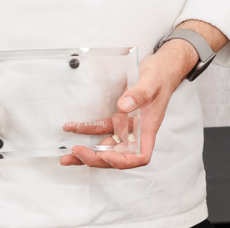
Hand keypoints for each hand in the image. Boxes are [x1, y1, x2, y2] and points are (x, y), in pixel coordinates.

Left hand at [58, 40, 193, 168]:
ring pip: (105, 146)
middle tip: (76, 153)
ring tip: (67, 155)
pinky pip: (100, 128)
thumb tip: (124, 106)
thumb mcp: (153, 82)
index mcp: (147, 129)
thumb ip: (140, 94)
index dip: (123, 161)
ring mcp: (126, 126)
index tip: (107, 155)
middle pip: (117, 155)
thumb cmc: (162, 76)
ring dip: (86, 152)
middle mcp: (136, 132)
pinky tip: (72, 128)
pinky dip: (85, 130)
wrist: (160, 68)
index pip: (140, 156)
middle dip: (96, 158)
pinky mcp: (118, 118)